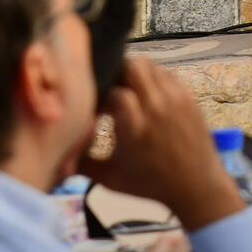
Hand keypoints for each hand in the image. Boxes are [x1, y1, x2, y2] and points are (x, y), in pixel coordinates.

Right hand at [95, 55, 242, 231]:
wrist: (196, 186)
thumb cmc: (149, 184)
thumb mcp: (109, 178)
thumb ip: (80, 162)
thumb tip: (56, 151)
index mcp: (134, 125)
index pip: (113, 92)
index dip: (101, 97)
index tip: (98, 111)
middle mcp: (155, 106)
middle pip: (130, 66)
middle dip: (117, 76)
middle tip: (112, 92)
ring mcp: (175, 98)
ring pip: (149, 65)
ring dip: (135, 75)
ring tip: (129, 94)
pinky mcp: (188, 96)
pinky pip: (166, 73)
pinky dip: (153, 80)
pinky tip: (148, 98)